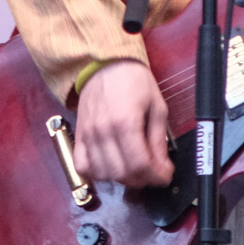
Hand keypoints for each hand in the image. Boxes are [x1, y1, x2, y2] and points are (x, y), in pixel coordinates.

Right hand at [71, 60, 173, 187]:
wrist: (105, 65)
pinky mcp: (79, 136)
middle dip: (142, 179)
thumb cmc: (134, 81)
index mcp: (126, 122)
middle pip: (122, 173)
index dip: (156, 176)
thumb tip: (163, 166)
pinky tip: (110, 167)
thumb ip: (159, 139)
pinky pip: (82, 167)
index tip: (165, 175)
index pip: (140, 164)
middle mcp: (103, 131)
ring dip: (122, 179)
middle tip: (153, 172)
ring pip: (103, 175)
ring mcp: (88, 135)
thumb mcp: (157, 106)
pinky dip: (97, 174)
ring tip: (134, 169)